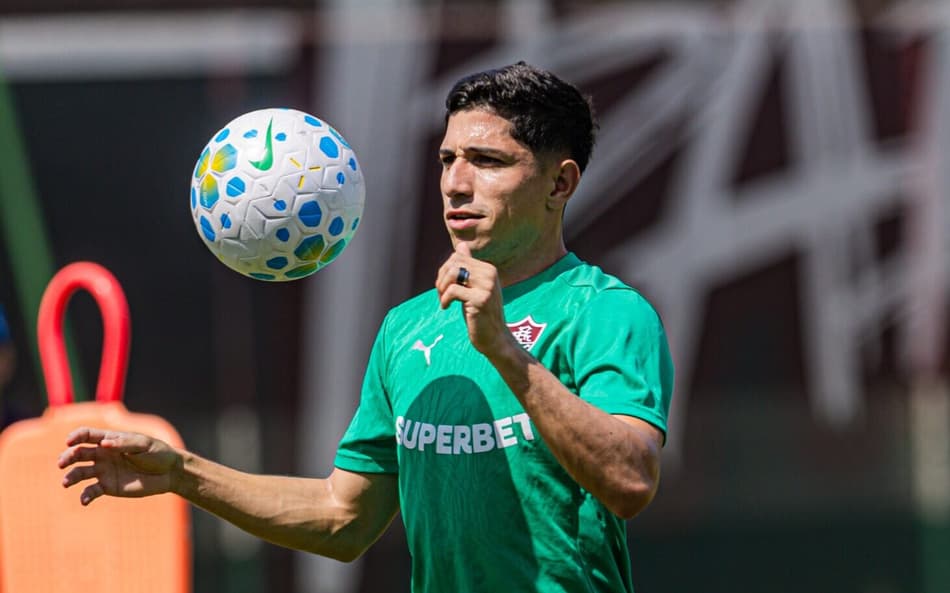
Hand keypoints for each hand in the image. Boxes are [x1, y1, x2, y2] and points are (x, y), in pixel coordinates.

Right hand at [58, 427, 180, 505]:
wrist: (168, 473)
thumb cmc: (157, 453)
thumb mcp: (144, 444)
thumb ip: (124, 444)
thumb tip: (104, 444)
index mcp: (110, 439)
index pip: (87, 435)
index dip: (76, 436)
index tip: (69, 441)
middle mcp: (102, 454)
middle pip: (78, 453)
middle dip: (67, 457)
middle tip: (62, 463)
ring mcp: (103, 471)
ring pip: (80, 473)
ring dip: (71, 477)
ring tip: (66, 482)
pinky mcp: (108, 487)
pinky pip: (91, 491)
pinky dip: (85, 496)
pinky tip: (84, 500)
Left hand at [435, 242, 517, 357]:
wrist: (495, 339)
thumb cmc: (482, 314)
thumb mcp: (474, 288)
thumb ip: (468, 267)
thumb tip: (461, 245)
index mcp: (488, 269)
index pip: (458, 257)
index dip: (444, 270)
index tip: (444, 288)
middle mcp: (490, 274)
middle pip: (454, 262)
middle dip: (442, 278)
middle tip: (442, 295)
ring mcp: (487, 286)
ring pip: (453, 272)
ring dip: (442, 288)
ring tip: (444, 300)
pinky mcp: (481, 299)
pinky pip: (453, 290)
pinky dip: (445, 299)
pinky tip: (446, 308)